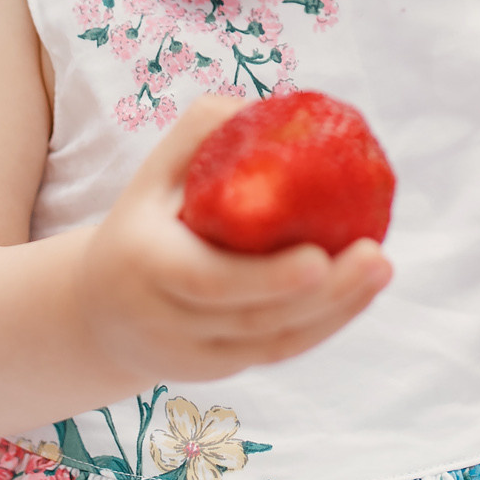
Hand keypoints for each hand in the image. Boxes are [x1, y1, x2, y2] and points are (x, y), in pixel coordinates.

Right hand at [81, 97, 391, 386]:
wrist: (98, 311)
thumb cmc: (143, 222)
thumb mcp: (154, 172)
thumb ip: (204, 131)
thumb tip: (274, 107)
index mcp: (147, 265)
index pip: (211, 281)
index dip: (268, 277)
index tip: (319, 257)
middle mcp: (166, 321)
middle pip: (256, 319)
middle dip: (324, 294)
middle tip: (377, 256)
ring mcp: (192, 356)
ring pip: (274, 344)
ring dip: (336, 312)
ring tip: (381, 268)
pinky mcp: (217, 372)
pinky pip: (276, 353)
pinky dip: (322, 326)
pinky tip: (359, 294)